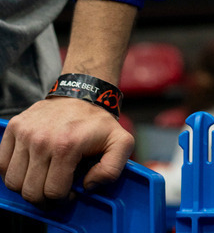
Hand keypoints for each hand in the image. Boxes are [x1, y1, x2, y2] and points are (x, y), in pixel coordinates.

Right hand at [0, 97, 133, 204]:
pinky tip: (29, 167)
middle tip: (54, 188)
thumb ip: (112, 170)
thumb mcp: (121, 142)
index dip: (62, 199)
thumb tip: (87, 186)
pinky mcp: (15, 127)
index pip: (52, 193)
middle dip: (43, 198)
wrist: (82, 93)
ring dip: (26, 186)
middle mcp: (42, 139)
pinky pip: (1, 165)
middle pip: (30, 191)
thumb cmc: (98, 122)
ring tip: (42, 178)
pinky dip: (11, 172)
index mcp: (67, 145)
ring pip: (13, 182)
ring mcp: (25, 132)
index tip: (70, 192)